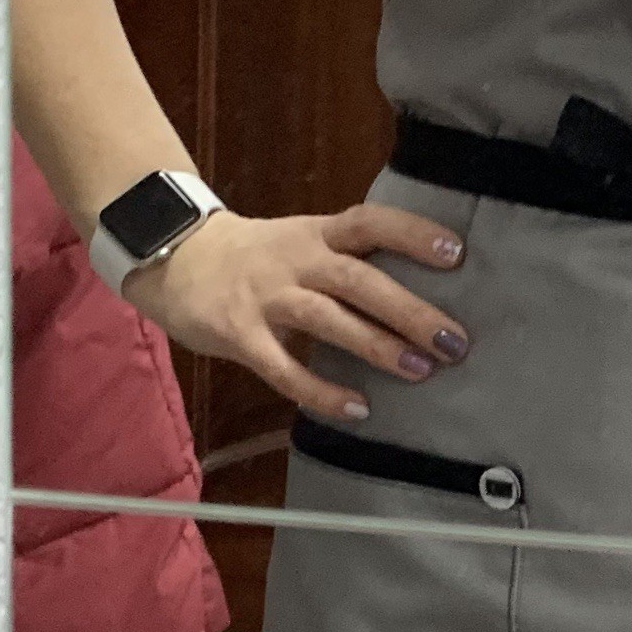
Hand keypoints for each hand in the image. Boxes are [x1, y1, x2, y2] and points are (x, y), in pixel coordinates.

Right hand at [120, 204, 470, 425]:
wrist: (176, 257)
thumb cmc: (258, 256)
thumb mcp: (303, 240)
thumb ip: (349, 259)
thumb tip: (422, 289)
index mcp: (317, 233)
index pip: (370, 222)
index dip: (413, 234)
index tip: (456, 254)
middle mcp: (296, 260)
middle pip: (358, 279)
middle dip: (409, 310)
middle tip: (455, 340)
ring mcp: (266, 296)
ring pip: (328, 319)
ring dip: (377, 346)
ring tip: (421, 370)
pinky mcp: (239, 333)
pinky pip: (284, 367)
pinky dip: (320, 390)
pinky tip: (357, 408)